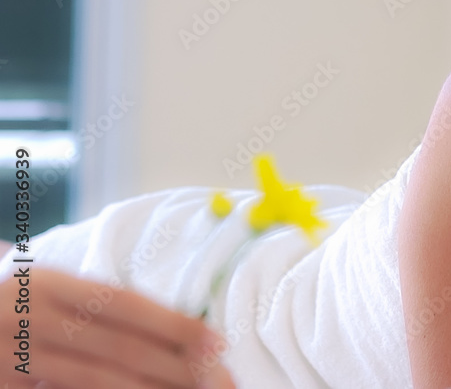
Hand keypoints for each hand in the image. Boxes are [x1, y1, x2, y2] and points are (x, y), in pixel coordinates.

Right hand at [1, 267, 235, 387]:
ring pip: (94, 380)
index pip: (123, 304)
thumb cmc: (19, 311)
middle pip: (116, 347)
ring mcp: (9, 358)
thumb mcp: (51, 295)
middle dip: (176, 366)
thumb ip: (100, 309)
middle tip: (219, 379)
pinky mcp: (3, 387)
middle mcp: (27, 318)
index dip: (174, 324)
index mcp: (47, 283)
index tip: (217, 341)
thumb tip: (183, 334)